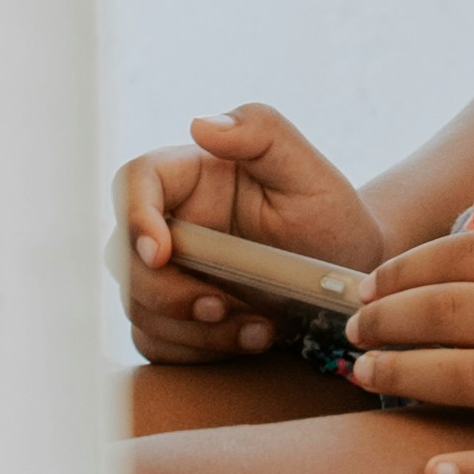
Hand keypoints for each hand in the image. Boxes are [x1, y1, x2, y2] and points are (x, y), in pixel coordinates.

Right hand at [111, 104, 389, 366]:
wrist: (350, 274)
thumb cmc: (330, 216)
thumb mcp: (308, 171)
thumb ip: (262, 132)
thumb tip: (199, 123)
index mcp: (193, 176)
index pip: (133, 182)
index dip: (134, 216)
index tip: (161, 253)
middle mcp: (172, 222)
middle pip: (123, 256)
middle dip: (166, 291)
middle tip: (221, 306)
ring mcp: (170, 272)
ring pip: (138, 306)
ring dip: (191, 328)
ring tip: (260, 329)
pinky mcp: (176, 317)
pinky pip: (157, 341)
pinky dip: (198, 349)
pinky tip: (249, 340)